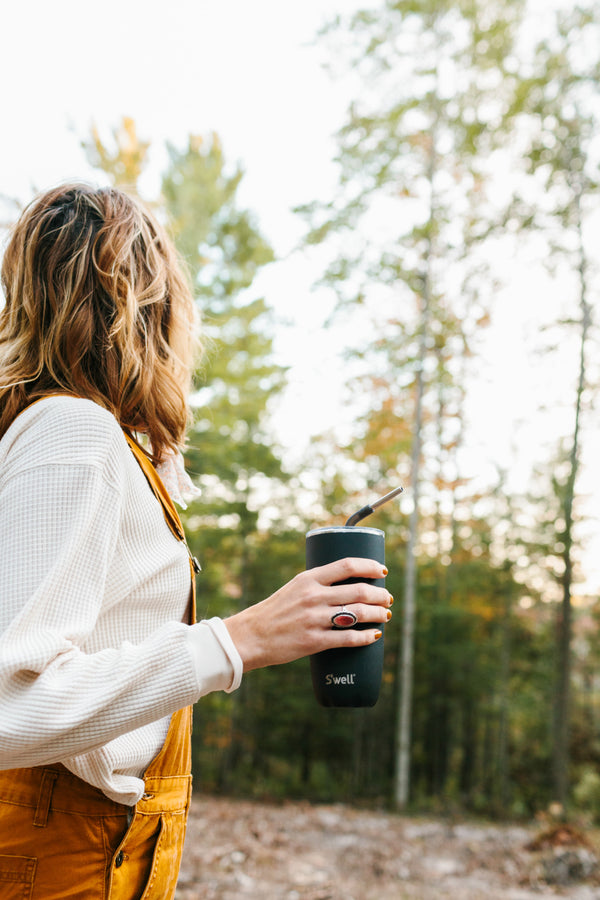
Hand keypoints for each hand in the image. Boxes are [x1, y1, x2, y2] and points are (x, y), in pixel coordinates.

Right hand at [223, 557, 391, 672]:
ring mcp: (314, 619)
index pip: (347, 566)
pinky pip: (348, 638)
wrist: (251, 636)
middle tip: (387, 599)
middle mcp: (313, 596)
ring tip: (385, 616)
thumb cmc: (275, 611)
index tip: (383, 570)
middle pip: (359, 591)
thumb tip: (349, 586)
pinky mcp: (314, 641)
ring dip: (378, 614)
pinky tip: (374, 635)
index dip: (370, 566)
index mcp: (308, 579)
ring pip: (359, 614)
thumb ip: (318, 585)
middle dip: (380, 595)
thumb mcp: (295, 588)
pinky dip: (366, 637)